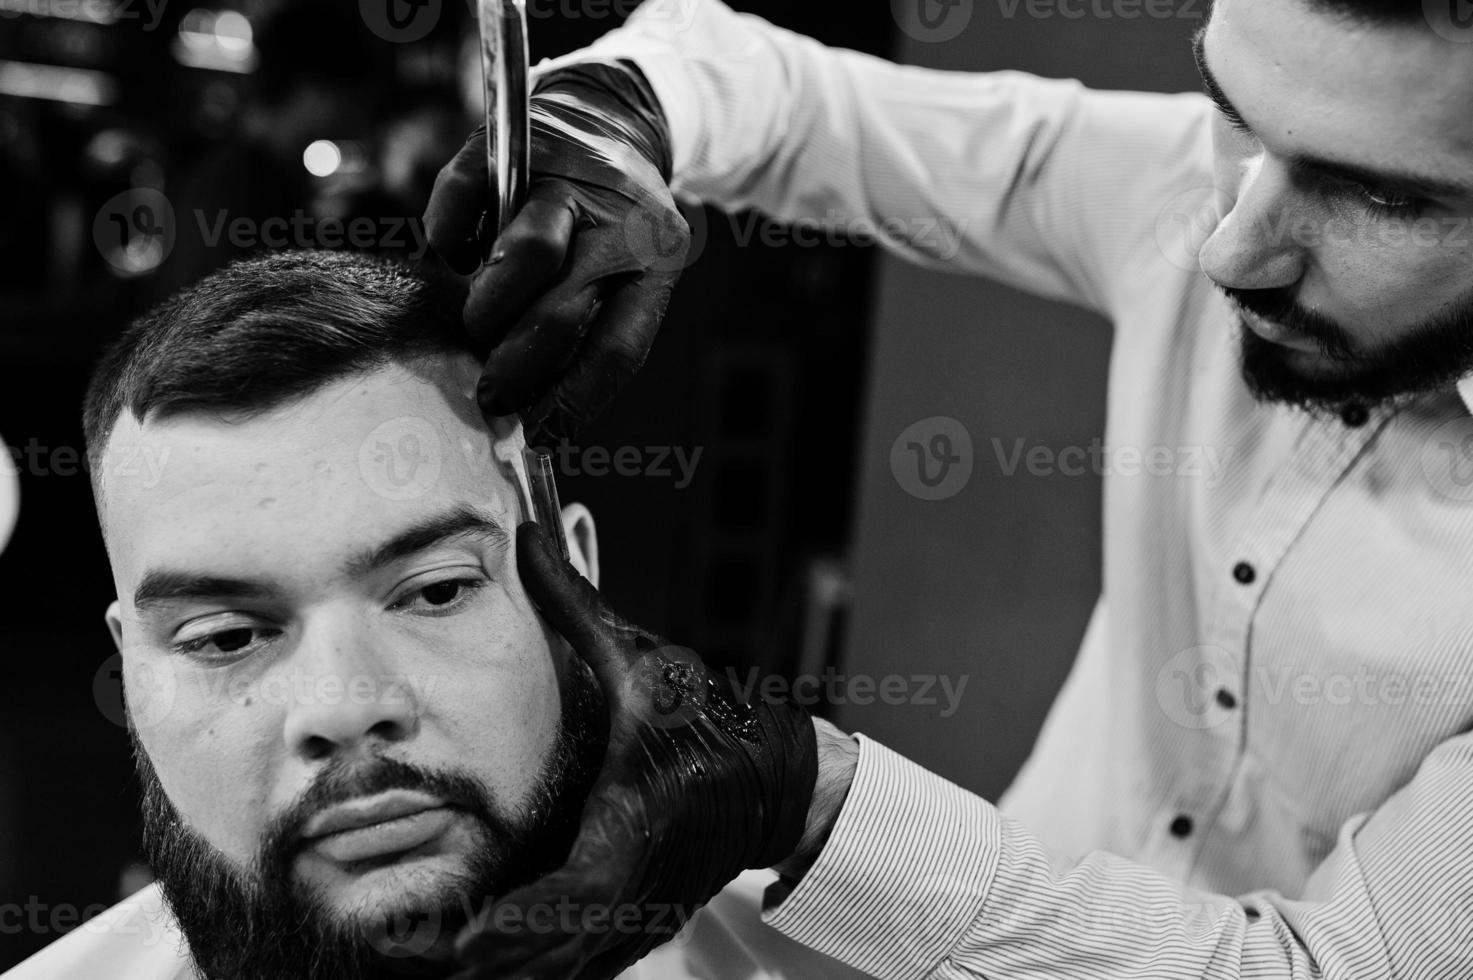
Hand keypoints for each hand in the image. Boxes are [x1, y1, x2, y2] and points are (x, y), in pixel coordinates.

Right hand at [425, 61, 690, 441]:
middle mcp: (617, 221)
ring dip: (489, 309)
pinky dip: (452, 244)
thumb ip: (592, 338)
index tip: (539, 434)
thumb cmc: (609, 231)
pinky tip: (462, 259)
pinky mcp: (505, 150)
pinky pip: (462, 207)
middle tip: (491, 394)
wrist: (608, 123)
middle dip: (517, 366)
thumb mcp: (629, 278)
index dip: (572, 403)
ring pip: (525, 254)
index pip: (618, 351)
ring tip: (478, 327)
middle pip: (563, 310)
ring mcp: (561, 180)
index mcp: (657, 264)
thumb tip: (537, 422)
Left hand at [451, 522, 818, 979]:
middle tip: (414, 963)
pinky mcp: (643, 925)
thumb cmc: (705, 719)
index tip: (451, 943)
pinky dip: (537, 971)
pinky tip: (488, 967)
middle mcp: (630, 890)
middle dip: (482, 967)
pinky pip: (581, 969)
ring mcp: (638, 916)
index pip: (560, 906)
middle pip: (547, 962)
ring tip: (435, 973)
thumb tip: (524, 538)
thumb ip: (574, 604)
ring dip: (505, 975)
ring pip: (563, 975)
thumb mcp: (642, 660)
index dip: (505, 932)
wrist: (774, 776)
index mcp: (623, 832)